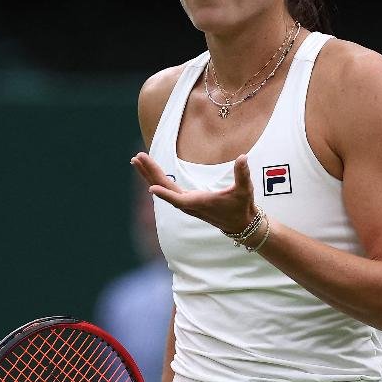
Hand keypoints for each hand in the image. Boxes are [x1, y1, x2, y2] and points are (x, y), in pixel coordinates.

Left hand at [130, 152, 256, 234]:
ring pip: (163, 187)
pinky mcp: (186, 200)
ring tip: (136, 160)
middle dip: (150, 173)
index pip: (179, 199)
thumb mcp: (245, 189)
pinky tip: (149, 171)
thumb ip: (242, 174)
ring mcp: (186, 202)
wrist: (240, 224)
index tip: (151, 188)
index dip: (166, 194)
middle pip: (164, 188)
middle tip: (137, 158)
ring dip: (149, 174)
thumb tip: (243, 157)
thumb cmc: (241, 207)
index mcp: (199, 203)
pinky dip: (157, 178)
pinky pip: (167, 188)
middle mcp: (188, 204)